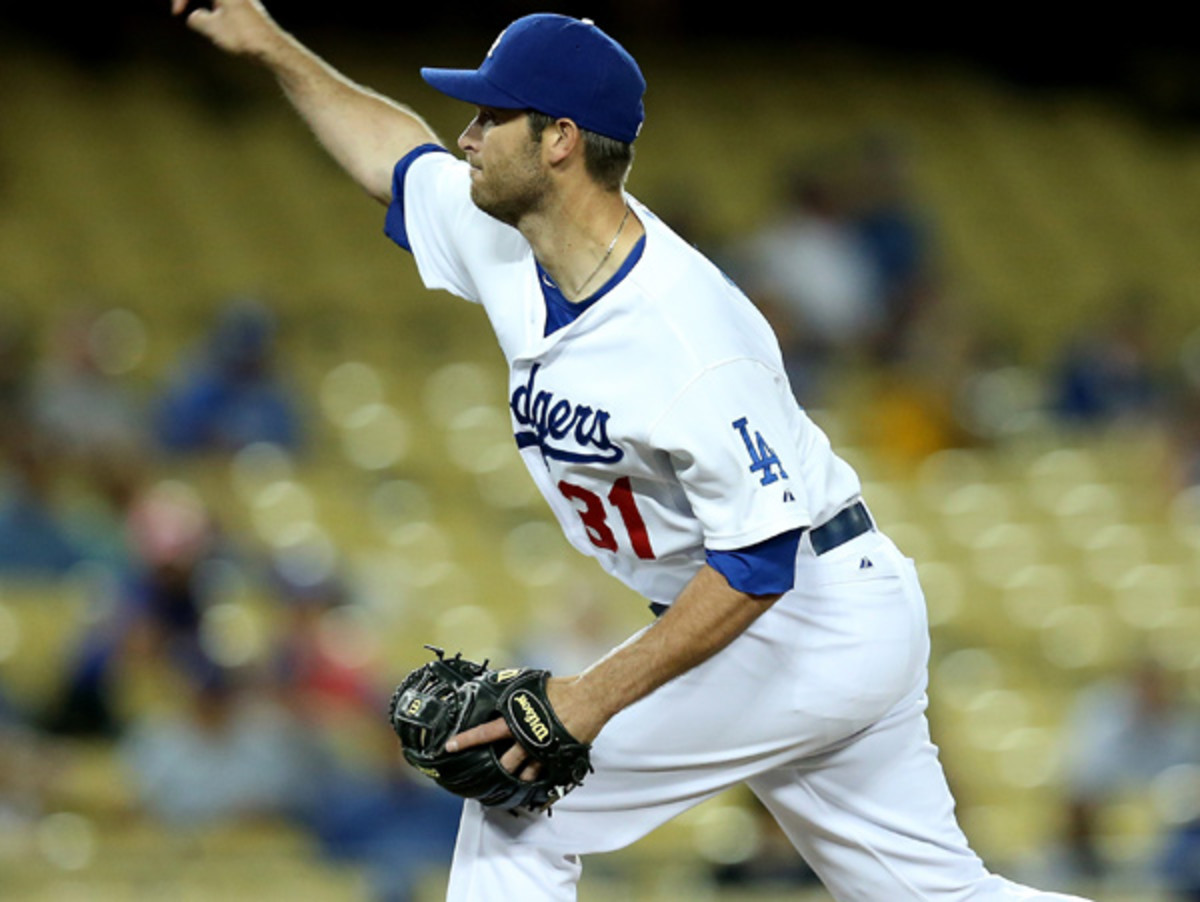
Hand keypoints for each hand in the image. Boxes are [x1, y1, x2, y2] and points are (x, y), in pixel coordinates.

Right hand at [170, 0, 283, 57]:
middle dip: (188, 1)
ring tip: (203, 23)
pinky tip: (219, 27)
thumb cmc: (243, 37)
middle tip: (181, 11)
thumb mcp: (211, 27)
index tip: (177, 13)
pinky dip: (216, 8)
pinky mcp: (248, 7)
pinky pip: (225, 3)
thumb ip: (196, 18)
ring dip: (204, 9)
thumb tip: (195, 16)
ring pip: (217, 1)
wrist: (273, 48)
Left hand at [445, 676, 608, 781]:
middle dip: (497, 769)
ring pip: (525, 774)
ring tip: (513, 784)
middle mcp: (526, 739)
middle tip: (488, 775)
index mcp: (516, 721)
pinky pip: (546, 777)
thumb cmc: (562, 689)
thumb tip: (500, 690)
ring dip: (518, 778)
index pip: (485, 732)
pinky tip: (537, 792)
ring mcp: (543, 752)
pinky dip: (540, 783)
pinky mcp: (558, 759)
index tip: (450, 746)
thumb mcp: (531, 686)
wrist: (589, 698)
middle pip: (505, 762)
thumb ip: (514, 693)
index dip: (466, 740)